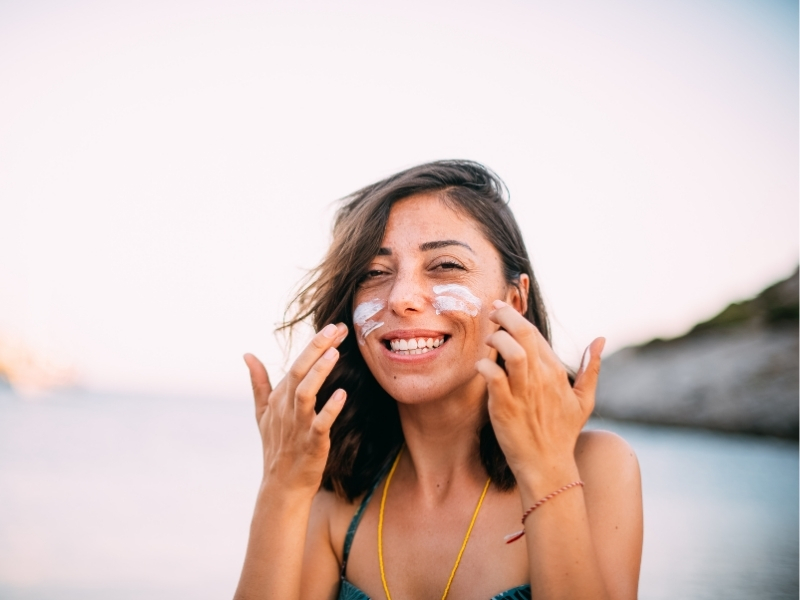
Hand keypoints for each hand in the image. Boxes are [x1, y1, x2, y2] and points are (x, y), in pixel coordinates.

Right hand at [244, 322, 348, 493]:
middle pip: (298, 372)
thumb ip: (258, 382)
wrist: (281, 486)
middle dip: (316, 348)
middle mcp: (286, 408)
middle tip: (336, 328)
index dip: (315, 344)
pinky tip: (342, 395)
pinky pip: (319, 424)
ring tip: (334, 353)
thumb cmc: (276, 446)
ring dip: (319, 373)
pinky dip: (329, 409)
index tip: (335, 326)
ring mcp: (297, 425)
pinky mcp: (311, 443)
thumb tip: (247, 354)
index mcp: (279, 397)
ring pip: (305, 393)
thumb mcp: (263, 412)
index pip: (297, 364)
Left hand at [475, 300, 604, 487]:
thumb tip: (601, 340)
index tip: (502, 310)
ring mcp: (523, 392)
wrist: (548, 465)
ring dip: (497, 338)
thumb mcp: (584, 400)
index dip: (517, 318)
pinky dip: (485, 366)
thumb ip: (590, 368)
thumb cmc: (563, 433)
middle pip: (524, 334)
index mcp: (556, 372)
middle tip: (492, 311)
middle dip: (505, 316)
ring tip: (488, 338)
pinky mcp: (505, 407)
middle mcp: (541, 378)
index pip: (535, 334)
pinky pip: (494, 377)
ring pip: (512, 351)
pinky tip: (481, 365)